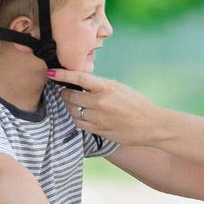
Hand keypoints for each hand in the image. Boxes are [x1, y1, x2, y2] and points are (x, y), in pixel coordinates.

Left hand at [49, 69, 166, 146]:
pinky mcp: (99, 130)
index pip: (79, 78)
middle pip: (72, 96)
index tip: (51, 72)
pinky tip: (81, 115)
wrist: (151, 125)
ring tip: (74, 103)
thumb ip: (101, 86)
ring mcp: (99, 118)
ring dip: (70, 106)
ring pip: (73, 111)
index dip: (62, 74)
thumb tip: (81, 83)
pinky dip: (77, 118)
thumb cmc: (137, 104)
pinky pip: (80, 123)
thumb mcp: (120, 88)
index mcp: (107, 87)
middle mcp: (101, 102)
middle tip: (65, 91)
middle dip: (65, 93)